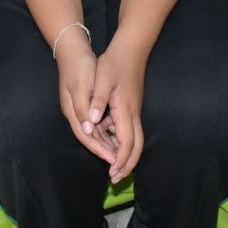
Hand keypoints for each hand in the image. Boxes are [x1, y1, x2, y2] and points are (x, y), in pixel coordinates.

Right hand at [52, 30, 117, 166]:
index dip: (99, 150)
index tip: (113, 161)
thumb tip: (89, 128)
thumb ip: (84, 107)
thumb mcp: (82, 84)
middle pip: (90, 138)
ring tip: (121, 153)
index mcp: (73, 111)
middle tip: (119, 164)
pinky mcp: (86, 103)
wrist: (73, 49)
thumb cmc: (79, 66)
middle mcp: (75, 113)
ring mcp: (80, 108)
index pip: (87, 137)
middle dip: (104, 151)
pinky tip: (116, 133)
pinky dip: (106, 130)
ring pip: (94, 132)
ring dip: (106, 143)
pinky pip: (96, 123)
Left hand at [86, 35, 149, 180]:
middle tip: (116, 178)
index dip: (121, 159)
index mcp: (125, 110)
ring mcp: (134, 111)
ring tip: (114, 168)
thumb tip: (92, 121)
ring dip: (126, 155)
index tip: (113, 172)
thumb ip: (97, 100)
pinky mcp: (132, 107)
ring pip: (135, 140)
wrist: (131, 49)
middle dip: (127, 164)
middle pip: (136, 146)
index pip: (127, 142)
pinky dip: (123, 143)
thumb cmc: (114, 64)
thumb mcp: (102, 79)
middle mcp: (133, 113)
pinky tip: (111, 144)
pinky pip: (130, 131)